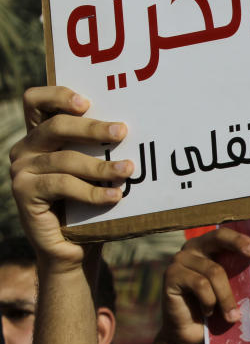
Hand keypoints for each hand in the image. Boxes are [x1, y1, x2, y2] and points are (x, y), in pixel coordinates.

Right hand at [10, 86, 129, 272]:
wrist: (74, 248)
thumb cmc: (91, 205)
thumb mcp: (95, 171)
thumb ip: (101, 148)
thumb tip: (134, 130)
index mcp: (41, 136)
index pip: (37, 101)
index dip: (58, 95)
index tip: (87, 101)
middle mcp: (26, 149)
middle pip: (56, 126)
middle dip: (92, 128)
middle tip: (122, 132)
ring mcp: (21, 171)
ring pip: (65, 159)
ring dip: (101, 165)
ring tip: (128, 170)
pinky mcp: (24, 193)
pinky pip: (62, 185)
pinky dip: (92, 191)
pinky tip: (114, 195)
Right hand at [157, 228, 249, 343]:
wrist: (190, 333)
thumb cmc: (215, 308)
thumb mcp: (230, 288)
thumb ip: (240, 274)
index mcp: (208, 247)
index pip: (225, 234)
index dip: (241, 239)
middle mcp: (192, 249)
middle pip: (217, 238)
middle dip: (238, 244)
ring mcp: (179, 261)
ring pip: (214, 271)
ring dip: (226, 297)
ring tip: (233, 316)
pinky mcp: (170, 276)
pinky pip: (200, 284)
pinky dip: (209, 301)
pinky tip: (208, 312)